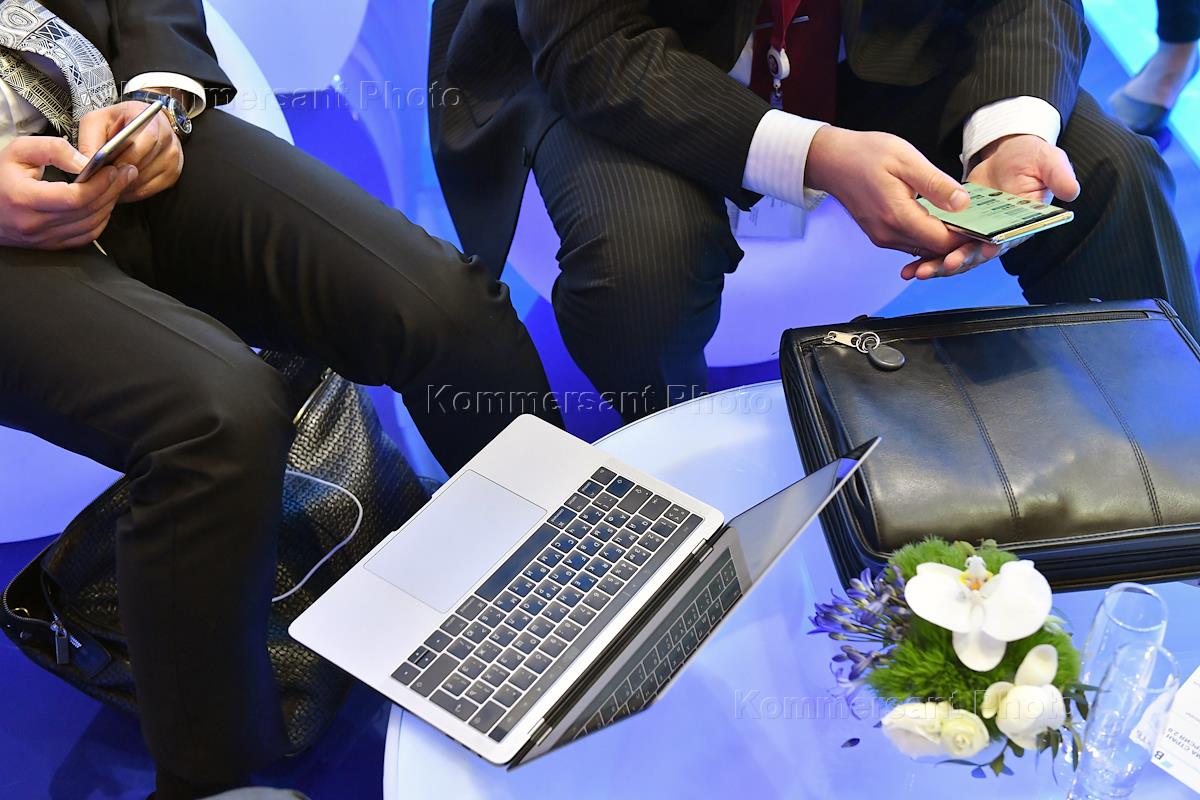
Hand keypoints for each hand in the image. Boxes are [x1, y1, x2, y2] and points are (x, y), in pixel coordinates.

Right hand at [0, 136, 136, 249]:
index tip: (114, 168)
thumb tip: (85, 162)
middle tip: (128, 173)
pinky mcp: (51, 245)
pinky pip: (85, 237)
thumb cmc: (0, 176)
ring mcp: (44, 239)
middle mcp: (35, 224)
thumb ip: (52, 149)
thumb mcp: (18, 151)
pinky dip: (101, 220)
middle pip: (88, 211)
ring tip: (118, 185)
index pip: (75, 197)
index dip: (100, 184)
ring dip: (110, 205)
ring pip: (91, 226)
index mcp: (24, 199)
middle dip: (113, 190)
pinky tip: (105, 204)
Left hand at [78, 100, 183, 202]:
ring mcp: (173, 157)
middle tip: (101, 179)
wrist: (139, 124)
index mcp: (150, 119)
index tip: (106, 167)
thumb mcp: (97, 121)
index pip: (146, 140)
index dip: (125, 157)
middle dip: (120, 174)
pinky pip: (150, 190)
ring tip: (108, 183)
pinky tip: (119, 187)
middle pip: (144, 164)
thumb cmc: (117, 122)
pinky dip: (131, 192)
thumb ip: (90, 141)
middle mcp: (168, 137)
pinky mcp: (173, 174)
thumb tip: (86, 166)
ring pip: (146, 180)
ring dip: (124, 185)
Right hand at [806, 126, 972, 258]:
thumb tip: (963, 204)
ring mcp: (883, 238)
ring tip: (968, 227)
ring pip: (924, 250)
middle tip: (984, 231)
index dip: (967, 239)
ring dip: (945, 243)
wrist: (831, 161)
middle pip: (934, 252)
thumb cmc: (866, 154)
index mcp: (898, 217)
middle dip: (960, 244)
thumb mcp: (906, 160)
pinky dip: (929, 238)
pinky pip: (912, 244)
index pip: (942, 242)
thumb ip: (936, 184)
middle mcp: (889, 235)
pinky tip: (942, 224)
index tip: (988, 229)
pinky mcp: (880, 235)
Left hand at [900, 134, 1081, 279]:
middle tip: (938, 267)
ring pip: (956, 256)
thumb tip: (1072, 191)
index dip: (992, 249)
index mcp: (1021, 225)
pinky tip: (909, 266)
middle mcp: (999, 236)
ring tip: (917, 272)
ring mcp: (978, 235)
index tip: (980, 251)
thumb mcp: (1049, 160)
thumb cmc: (1032, 157)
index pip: (1006, 243)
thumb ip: (1059, 174)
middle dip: (957, 263)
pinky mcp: (960, 230)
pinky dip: (926, 256)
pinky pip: (942, 247)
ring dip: (937, 266)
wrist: (1009, 152)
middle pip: (976, 256)